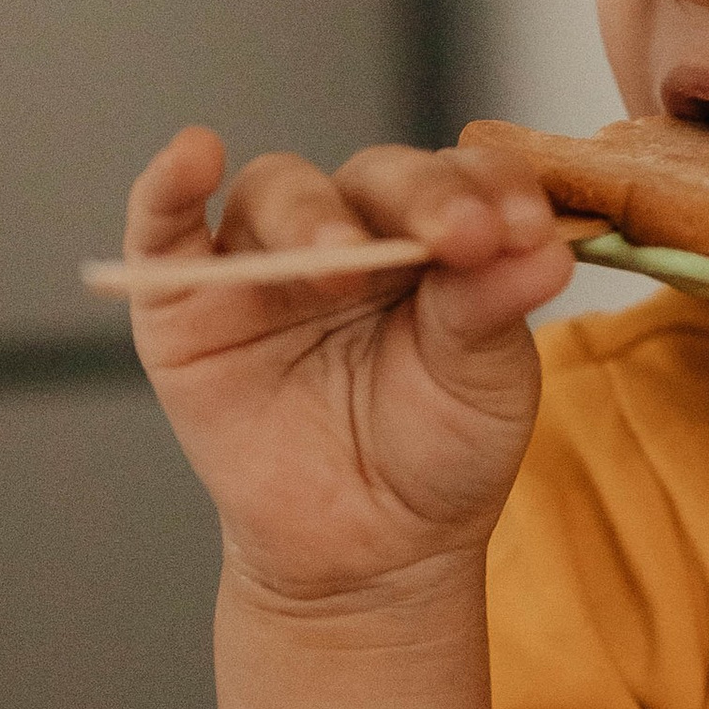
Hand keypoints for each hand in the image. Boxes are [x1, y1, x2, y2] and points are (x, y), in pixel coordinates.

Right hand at [118, 125, 578, 603]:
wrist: (369, 552)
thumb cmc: (436, 450)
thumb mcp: (483, 383)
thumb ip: (493, 308)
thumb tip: (545, 248)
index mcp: (436, 232)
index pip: (466, 177)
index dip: (494, 189)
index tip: (525, 228)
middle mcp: (353, 227)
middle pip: (376, 174)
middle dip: (419, 198)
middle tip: (455, 235)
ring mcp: (267, 259)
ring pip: (278, 191)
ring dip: (311, 214)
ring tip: (341, 263)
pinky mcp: (187, 302)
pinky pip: (163, 229)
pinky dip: (166, 187)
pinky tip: (193, 156)